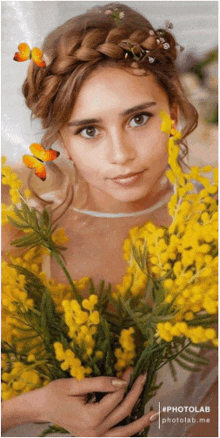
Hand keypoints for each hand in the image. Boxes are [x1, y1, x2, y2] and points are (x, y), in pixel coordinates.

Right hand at [34, 369, 157, 436]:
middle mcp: (95, 432)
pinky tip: (139, 423)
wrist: (42, 408)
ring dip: (140, 422)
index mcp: (91, 417)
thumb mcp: (76, 384)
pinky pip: (116, 436)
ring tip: (155, 413)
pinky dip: (128, 430)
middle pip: (123, 411)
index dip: (124, 381)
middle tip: (142, 376)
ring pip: (124, 431)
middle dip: (135, 392)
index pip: (116, 397)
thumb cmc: (56, 393)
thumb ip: (100, 383)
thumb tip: (122, 381)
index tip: (130, 368)